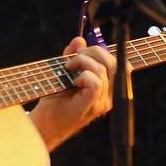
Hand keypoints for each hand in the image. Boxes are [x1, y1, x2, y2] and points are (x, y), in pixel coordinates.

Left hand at [30, 36, 115, 150]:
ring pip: (102, 70)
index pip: (121, 65)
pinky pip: (96, 82)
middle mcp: (109, 96)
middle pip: (115, 63)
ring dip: (82, 62)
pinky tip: (71, 80)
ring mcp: (101, 103)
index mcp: (108, 89)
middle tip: (73, 59)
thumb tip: (79, 39)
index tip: (85, 52)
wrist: (43, 126)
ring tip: (67, 68)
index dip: (105, 53)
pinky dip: (82, 75)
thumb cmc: (54, 102)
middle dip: (93, 52)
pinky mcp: (91, 106)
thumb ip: (74, 56)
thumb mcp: (64, 73)